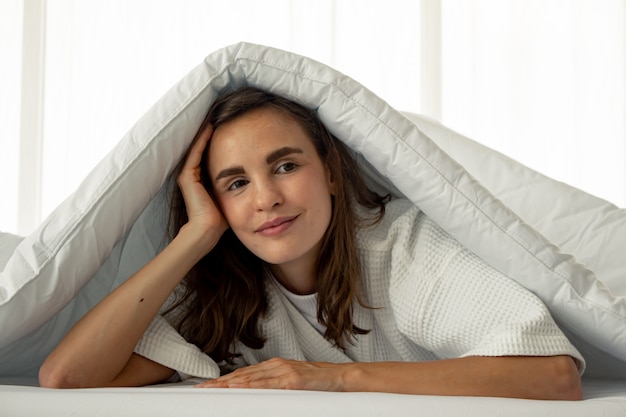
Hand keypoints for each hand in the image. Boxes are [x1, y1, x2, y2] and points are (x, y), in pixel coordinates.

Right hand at [177, 124, 228, 247]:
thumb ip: (240, 184)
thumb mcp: (235, 196)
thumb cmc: (222, 219)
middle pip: (205, 147)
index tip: (234, 125)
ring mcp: (188, 174)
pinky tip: (211, 126)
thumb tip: (259, 176)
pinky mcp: (186, 176)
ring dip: (207, 131)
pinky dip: (202, 139)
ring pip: (198, 146)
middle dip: (216, 132)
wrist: (208, 230)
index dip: (223, 140)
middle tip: (225, 115)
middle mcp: (193, 175)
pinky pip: (195, 151)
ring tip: (216, 114)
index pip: (213, 153)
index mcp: (203, 178)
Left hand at [194, 358, 345, 390]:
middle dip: (220, 382)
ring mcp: (284, 372)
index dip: (224, 379)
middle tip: (202, 388)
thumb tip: (255, 391)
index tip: (208, 385)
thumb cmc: (317, 381)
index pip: (244, 373)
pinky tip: (240, 389)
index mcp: (274, 366)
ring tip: (213, 389)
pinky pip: (268, 385)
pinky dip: (252, 387)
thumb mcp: (291, 380)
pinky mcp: (292, 381)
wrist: (339, 377)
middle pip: (242, 375)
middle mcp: (276, 366)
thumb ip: (274, 384)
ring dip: (229, 385)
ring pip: (251, 379)